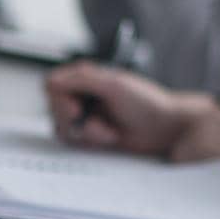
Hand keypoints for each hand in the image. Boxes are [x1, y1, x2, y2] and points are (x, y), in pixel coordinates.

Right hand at [44, 62, 207, 155]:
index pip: (52, 85)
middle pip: (54, 109)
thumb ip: (82, 79)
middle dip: (79, 121)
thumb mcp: (115, 85)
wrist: (167, 129)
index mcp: (87, 76)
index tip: (79, 110)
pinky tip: (111, 137)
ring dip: (88, 133)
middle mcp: (84, 94)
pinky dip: (91, 142)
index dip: (61, 101)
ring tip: (111, 131)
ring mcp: (87, 114)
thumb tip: (52, 81)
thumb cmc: (148, 103)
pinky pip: (74, 141)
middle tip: (103, 124)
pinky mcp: (92, 133)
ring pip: (62, 127)